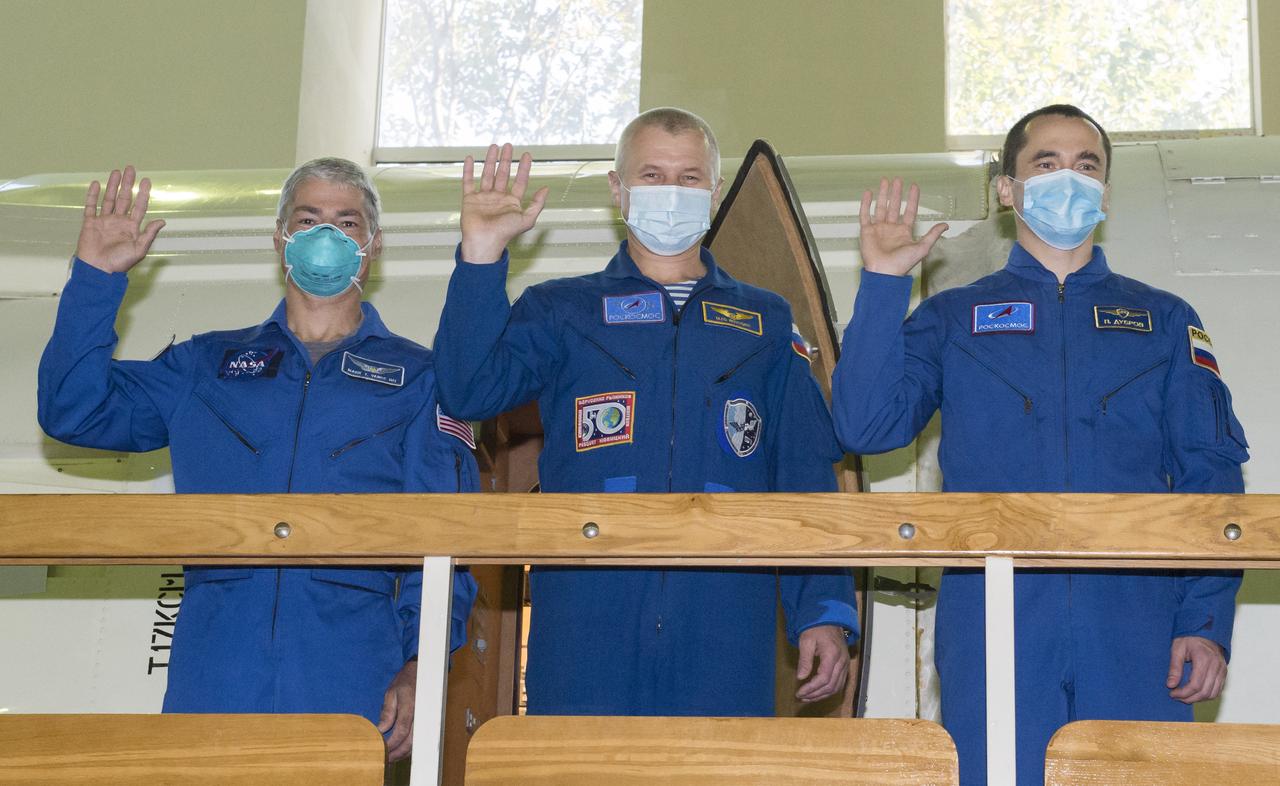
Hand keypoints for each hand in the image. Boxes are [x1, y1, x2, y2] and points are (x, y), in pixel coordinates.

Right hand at [76, 166, 165, 273]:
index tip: (147, 180)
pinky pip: (91, 206)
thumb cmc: (120, 263)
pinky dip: (93, 195)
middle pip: (124, 198)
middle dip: (128, 184)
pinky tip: (96, 184)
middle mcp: (119, 221)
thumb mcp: (139, 249)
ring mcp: (104, 221)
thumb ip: (149, 234)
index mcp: (131, 227)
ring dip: (113, 185)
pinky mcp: (90, 223)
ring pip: (109, 199)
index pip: (139, 206)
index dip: (143, 194)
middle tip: (131, 169)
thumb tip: (162, 220)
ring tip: (117, 172)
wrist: (98, 270)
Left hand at [377, 659, 416, 761]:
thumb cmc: (405, 681)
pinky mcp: (427, 721)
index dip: (391, 744)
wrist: (422, 672)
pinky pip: (419, 738)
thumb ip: (387, 712)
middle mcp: (420, 715)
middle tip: (385, 759)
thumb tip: (381, 729)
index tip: (381, 750)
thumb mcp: (392, 693)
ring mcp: (425, 718)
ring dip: (403, 753)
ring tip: (391, 757)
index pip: (401, 731)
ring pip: (416, 743)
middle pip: (410, 741)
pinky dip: (410, 747)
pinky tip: (401, 750)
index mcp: (410, 706)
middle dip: (397, 753)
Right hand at [460, 143, 548, 263]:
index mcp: (512, 202)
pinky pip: (468, 182)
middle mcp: (498, 198)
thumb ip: (537, 204)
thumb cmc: (505, 233)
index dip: (524, 168)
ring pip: (488, 174)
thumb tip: (546, 188)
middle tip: (509, 146)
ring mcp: (484, 198)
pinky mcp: (470, 199)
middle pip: (503, 174)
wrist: (484, 241)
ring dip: (491, 160)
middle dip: (506, 160)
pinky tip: (471, 159)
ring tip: (494, 146)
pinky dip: (469, 170)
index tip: (527, 155)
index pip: (520, 181)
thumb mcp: (527, 219)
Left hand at [795, 625, 849, 702]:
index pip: (824, 678)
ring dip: (822, 695)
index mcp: (832, 654)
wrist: (829, 620)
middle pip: (831, 686)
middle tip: (801, 697)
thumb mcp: (806, 641)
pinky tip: (818, 693)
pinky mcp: (845, 666)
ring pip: (836, 687)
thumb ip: (804, 660)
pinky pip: (839, 683)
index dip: (811, 688)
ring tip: (808, 697)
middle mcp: (842, 661)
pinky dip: (828, 691)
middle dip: (815, 694)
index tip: (799, 692)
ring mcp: (845, 664)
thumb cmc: (816, 628)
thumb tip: (801, 677)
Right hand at [858, 177, 946, 276]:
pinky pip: (865, 215)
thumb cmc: (902, 264)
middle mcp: (891, 228)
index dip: (912, 199)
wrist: (884, 273)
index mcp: (904, 232)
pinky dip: (865, 204)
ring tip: (885, 181)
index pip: (909, 211)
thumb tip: (946, 225)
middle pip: (894, 206)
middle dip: (896, 193)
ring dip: (883, 194)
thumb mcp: (922, 248)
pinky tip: (868, 193)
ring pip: (880, 207)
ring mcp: (878, 229)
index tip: (914, 186)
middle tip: (898, 179)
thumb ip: (933, 235)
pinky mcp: (866, 232)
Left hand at [1167, 635, 1226, 702]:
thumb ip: (1174, 667)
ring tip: (1184, 697)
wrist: (1206, 632)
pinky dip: (1206, 695)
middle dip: (1189, 698)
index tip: (1172, 693)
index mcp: (1204, 659)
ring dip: (1198, 699)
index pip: (1195, 685)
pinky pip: (1218, 690)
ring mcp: (1222, 670)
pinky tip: (1195, 693)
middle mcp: (1216, 666)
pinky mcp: (1224, 673)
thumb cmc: (1189, 639)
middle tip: (1177, 697)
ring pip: (1213, 694)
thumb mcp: (1177, 648)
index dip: (1183, 693)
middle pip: (1204, 692)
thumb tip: (1170, 685)